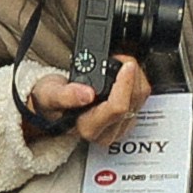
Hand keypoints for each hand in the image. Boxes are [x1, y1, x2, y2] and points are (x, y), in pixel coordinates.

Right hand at [23, 54, 151, 148]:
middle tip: (121, 60)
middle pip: (133, 103)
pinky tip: (125, 78)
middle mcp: (105, 133)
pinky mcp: (127, 122)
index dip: (125, 85)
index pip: (116, 109)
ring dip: (136, 79)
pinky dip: (137, 85)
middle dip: (132, 76)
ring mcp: (118, 129)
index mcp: (87, 128)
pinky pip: (142, 102)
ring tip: (122, 66)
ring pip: (141, 101)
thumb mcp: (49, 94)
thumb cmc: (50, 100)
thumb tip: (86, 94)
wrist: (52, 105)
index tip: (126, 66)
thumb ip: (66, 95)